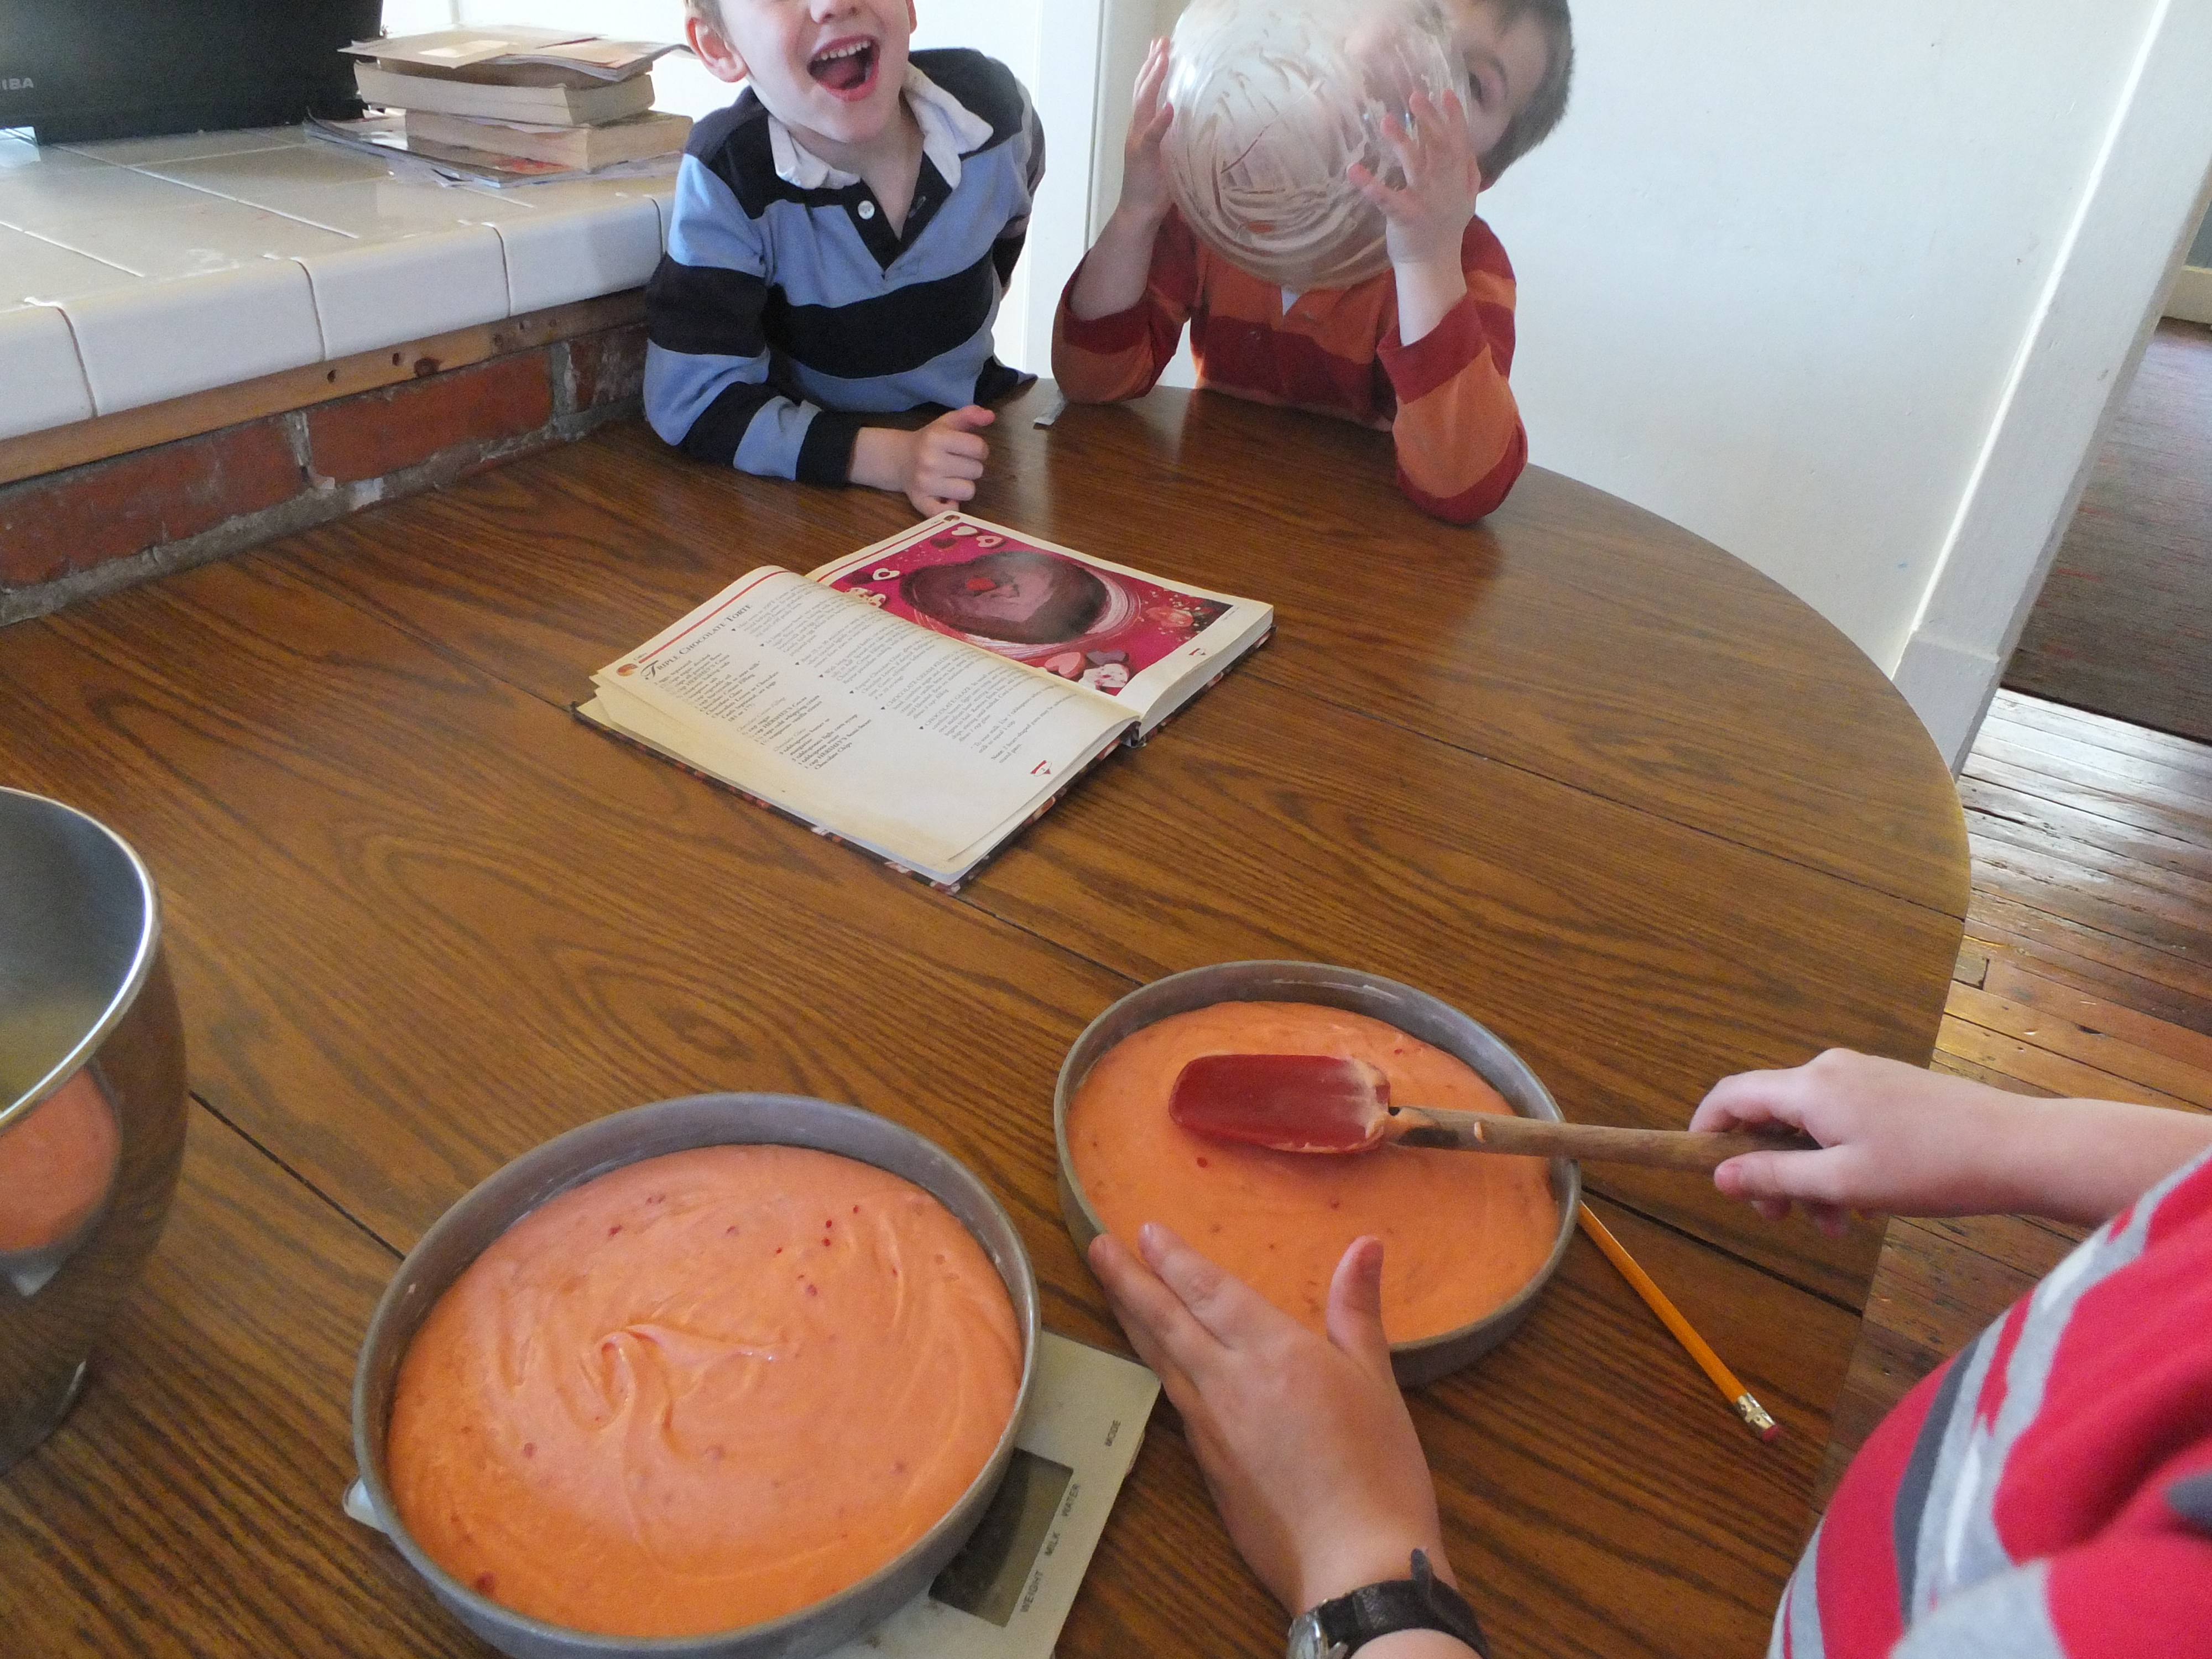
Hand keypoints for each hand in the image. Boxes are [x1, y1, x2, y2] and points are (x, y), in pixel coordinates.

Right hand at [853, 406, 992, 513]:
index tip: (968, 450)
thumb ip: (970, 415)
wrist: (898, 459)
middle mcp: (930, 460)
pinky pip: (948, 511)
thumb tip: (990, 416)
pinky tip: (945, 498)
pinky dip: (950, 507)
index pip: (979, 448)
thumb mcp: (947, 422)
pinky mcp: (921, 502)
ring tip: (951, 478)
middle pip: (977, 470)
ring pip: (968, 491)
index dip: (979, 449)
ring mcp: (925, 483)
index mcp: (937, 437)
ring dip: (963, 486)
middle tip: (956, 464)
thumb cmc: (929, 440)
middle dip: (970, 467)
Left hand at [1088, 1225, 1451, 1615]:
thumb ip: (1357, 1311)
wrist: (1355, 1567)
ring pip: (1161, 1361)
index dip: (1173, 1258)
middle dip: (1128, 1280)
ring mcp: (1211, 1429)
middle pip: (1166, 1321)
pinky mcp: (1208, 1468)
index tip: (1143, 1231)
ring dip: (1132, 1321)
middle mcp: (1229, 1382)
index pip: (1208, 1290)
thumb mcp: (1377, 1381)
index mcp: (1273, 1351)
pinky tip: (1157, 1366)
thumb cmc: (1380, 1470)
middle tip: (1096, 1248)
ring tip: (1112, 1292)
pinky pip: (1175, 1403)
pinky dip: (1158, 1371)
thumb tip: (1364, 1244)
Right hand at [1116, 37, 1175, 226]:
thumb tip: (1201, 121)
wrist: (1139, 213)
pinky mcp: (1142, 157)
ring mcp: (1137, 141)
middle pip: (1141, 90)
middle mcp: (1137, 130)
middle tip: (1161, 41)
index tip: (1161, 46)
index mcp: (1143, 128)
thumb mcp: (1171, 155)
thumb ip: (1179, 137)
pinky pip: (1151, 136)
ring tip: (1163, 60)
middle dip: (1152, 65)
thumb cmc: (1157, 188)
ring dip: (1153, 81)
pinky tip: (1170, 107)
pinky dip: (1160, 121)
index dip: (1153, 69)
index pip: (1146, 92)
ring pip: (1143, 104)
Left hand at [1348, 89, 1482, 272]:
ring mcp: (1424, 202)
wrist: (1433, 264)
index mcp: (1457, 179)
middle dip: (1429, 120)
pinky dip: (1370, 185)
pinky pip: (1386, 199)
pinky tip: (1354, 171)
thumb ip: (1467, 171)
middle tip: (1415, 96)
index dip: (1454, 117)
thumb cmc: (1445, 228)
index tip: (1446, 92)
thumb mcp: (1465, 198)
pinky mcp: (1404, 217)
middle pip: (1439, 147)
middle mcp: (1444, 186)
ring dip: (1401, 143)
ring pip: (1415, 167)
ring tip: (1386, 120)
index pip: (1459, 142)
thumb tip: (1464, 143)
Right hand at [1691, 1051, 2016, 1233]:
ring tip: (1837, 1226)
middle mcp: (1830, 1069)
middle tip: (1782, 1220)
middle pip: (1770, 1114)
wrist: (2019, 1148)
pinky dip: (1836, 1160)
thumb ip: (1776, 1176)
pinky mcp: (1891, 1088)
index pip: (1732, 1095)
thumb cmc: (1929, 1168)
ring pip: (1809, 1125)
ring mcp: (1864, 1075)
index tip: (1702, 1171)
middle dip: (1766, 1167)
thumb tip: (1718, 1175)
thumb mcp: (1843, 1184)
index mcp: (1811, 1086)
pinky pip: (1841, 1121)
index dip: (1706, 1130)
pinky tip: (1866, 1202)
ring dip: (1808, 1174)